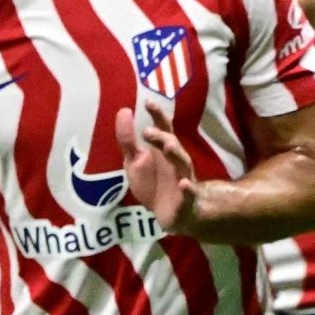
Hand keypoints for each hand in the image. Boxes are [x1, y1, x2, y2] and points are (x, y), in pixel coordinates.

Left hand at [117, 102, 200, 231]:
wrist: (163, 213)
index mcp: (162, 150)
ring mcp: (183, 178)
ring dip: (176, 154)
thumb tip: (124, 110)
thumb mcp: (133, 160)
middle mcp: (175, 161)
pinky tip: (184, 184)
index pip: (162, 128)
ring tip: (168, 147)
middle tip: (148, 131)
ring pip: (184, 164)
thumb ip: (127, 139)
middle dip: (163, 136)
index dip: (157, 115)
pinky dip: (188, 188)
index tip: (148, 102)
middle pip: (173, 144)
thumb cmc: (151, 182)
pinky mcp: (186, 198)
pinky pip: (190, 192)